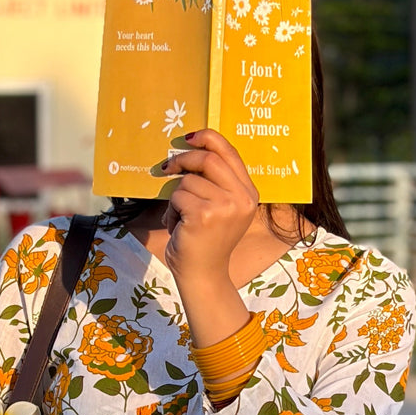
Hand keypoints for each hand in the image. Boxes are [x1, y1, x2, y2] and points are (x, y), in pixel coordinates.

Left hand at [159, 130, 258, 293]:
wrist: (203, 275)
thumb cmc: (206, 240)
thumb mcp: (220, 207)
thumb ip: (214, 182)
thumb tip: (187, 150)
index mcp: (248, 193)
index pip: (230, 152)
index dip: (208, 139)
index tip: (188, 138)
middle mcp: (241, 198)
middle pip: (208, 160)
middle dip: (183, 161)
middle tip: (167, 168)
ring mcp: (225, 206)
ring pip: (188, 182)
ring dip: (176, 198)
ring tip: (182, 218)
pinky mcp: (204, 215)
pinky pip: (178, 197)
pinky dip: (172, 211)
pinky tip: (179, 226)